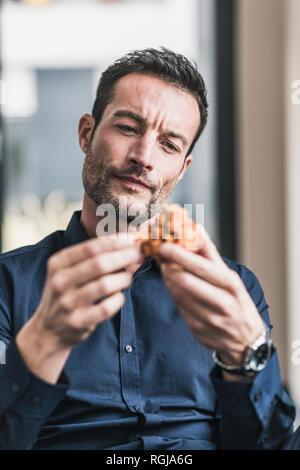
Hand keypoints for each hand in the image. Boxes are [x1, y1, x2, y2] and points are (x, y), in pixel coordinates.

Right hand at [16, 236, 142, 382]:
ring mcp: (68, 303)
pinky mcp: (78, 321)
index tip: (131, 239)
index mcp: (58, 263)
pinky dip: (118, 300)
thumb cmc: (66, 292)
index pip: (90, 248)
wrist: (49, 329)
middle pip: (99, 264)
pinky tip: (118, 296)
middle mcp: (60, 281)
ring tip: (128, 278)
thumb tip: (125, 240)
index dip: (114, 242)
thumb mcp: (67, 270)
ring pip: (105, 285)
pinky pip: (107, 307)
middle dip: (124, 256)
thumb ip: (90, 256)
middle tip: (139, 254)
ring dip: (123, 279)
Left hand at [158, 229, 263, 365]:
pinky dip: (173, 293)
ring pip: (179, 294)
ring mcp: (209, 318)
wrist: (246, 340)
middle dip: (169, 267)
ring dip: (168, 279)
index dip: (180, 255)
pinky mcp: (197, 330)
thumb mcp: (231, 278)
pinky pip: (179, 307)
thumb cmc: (237, 303)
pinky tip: (173, 285)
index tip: (166, 245)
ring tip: (165, 268)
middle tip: (161, 256)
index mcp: (231, 285)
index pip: (202, 267)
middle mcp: (222, 302)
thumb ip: (211, 255)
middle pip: (186, 281)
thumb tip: (197, 230)